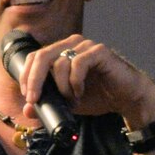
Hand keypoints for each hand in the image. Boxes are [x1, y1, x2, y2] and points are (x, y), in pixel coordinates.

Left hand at [19, 33, 154, 128]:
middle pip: (42, 56)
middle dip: (34, 79)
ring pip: (60, 62)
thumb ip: (49, 103)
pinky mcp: (100, 51)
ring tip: (71, 99)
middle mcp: (72, 44)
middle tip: (35, 99)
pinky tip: (80, 92)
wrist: (127, 99)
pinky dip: (75, 81)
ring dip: (61, 86)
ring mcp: (86, 46)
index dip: (26, 76)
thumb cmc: (99, 96)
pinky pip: (79, 63)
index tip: (28, 96)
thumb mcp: (68, 103)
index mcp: (62, 52)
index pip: (35, 57)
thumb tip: (27, 110)